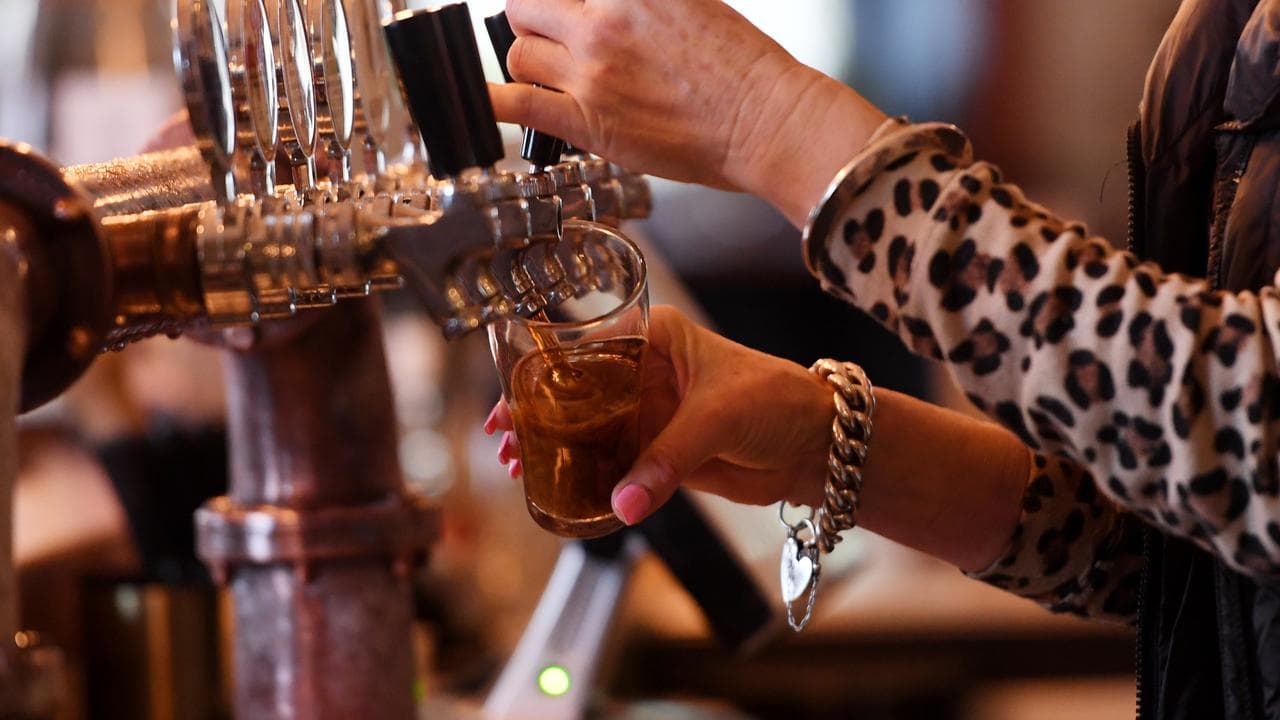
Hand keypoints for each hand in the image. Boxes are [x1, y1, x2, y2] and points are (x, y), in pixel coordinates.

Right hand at [484, 305, 832, 523]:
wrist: (817, 445)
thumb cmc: (778, 402)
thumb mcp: (717, 419)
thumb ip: (666, 460)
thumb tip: (621, 502)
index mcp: (656, 338)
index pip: (584, 351)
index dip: (543, 376)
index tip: (512, 402)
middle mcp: (647, 372)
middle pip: (578, 393)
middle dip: (540, 416)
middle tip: (506, 441)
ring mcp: (653, 414)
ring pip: (591, 431)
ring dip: (558, 448)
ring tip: (520, 467)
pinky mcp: (662, 452)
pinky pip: (615, 465)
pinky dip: (589, 476)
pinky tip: (561, 486)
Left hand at [491, 0, 886, 224]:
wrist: (765, 120)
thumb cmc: (742, 69)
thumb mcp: (690, 2)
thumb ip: (638, 4)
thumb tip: (607, 10)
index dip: (560, 1)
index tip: (565, 10)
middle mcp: (605, 21)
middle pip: (526, 6)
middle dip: (534, 21)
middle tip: (551, 36)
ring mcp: (592, 71)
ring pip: (519, 54)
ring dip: (529, 62)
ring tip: (552, 76)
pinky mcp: (587, 120)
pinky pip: (514, 104)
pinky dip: (495, 100)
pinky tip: (492, 100)